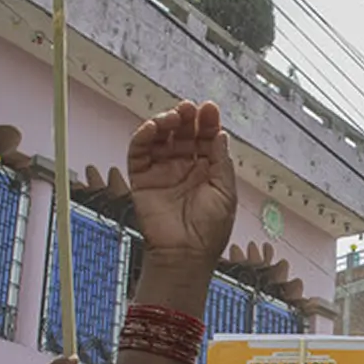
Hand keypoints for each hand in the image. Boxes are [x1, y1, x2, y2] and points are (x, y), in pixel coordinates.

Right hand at [128, 100, 237, 274]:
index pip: (206, 139)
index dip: (207, 123)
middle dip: (187, 118)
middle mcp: (184, 168)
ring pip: (160, 138)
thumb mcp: (225, 194)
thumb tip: (221, 135)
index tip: (209, 108)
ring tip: (173, 117)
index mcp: (206, 171)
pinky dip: (143, 136)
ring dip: (165, 122)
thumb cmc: (209, 232)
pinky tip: (152, 127)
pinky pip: (139, 152)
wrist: (185, 255)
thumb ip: (221, 163)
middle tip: (189, 108)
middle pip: (183, 134)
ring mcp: (162, 172)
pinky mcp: (142, 178)